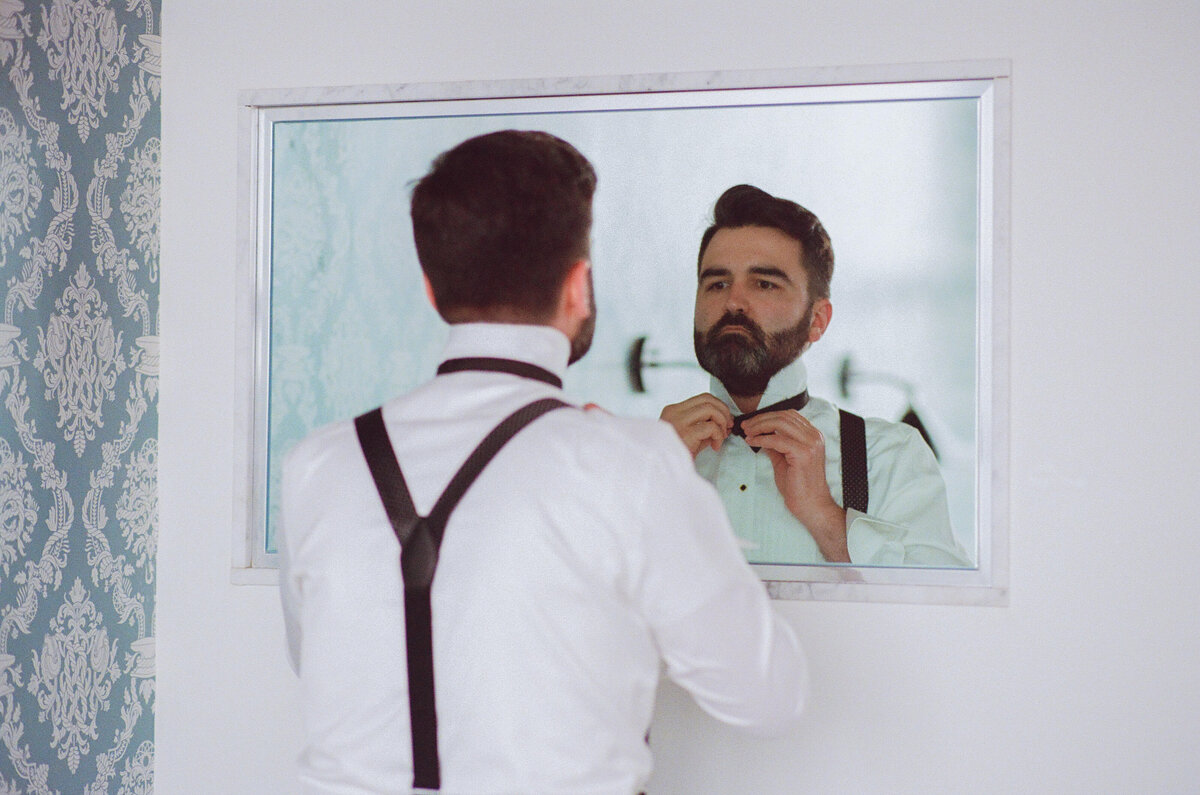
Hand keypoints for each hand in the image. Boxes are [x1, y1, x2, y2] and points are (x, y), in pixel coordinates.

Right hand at [659, 394, 732, 457]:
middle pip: (707, 399)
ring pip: (710, 408)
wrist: (665, 472)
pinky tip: (715, 447)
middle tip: (728, 426)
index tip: (725, 420)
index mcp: (673, 410)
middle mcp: (674, 412)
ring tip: (722, 437)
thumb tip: (724, 421)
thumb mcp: (689, 436)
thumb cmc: (677, 456)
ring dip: (722, 422)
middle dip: (723, 411)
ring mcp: (678, 421)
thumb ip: (703, 425)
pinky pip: (711, 426)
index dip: (718, 407)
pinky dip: (719, 435)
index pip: (701, 398)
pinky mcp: (685, 433)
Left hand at [740, 411, 849, 562]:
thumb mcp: (784, 460)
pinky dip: (761, 439)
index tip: (752, 422)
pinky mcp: (803, 453)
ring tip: (747, 432)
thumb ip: (776, 446)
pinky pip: (777, 439)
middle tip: (745, 426)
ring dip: (759, 426)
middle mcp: (814, 436)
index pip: (789, 415)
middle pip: (783, 416)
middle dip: (761, 419)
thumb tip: (761, 435)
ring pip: (780, 423)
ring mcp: (811, 444)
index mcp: (813, 435)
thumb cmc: (799, 486)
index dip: (768, 416)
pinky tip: (752, 442)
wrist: (811, 506)